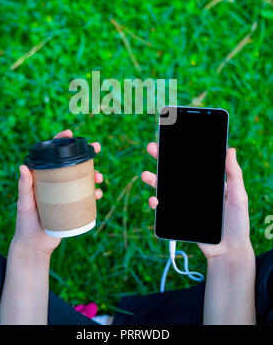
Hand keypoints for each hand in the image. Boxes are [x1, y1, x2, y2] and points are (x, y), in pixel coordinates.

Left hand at [11, 130, 102, 256]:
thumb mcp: (24, 203)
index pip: (52, 154)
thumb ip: (24, 186)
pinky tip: (97, 194)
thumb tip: (22, 166)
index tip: (71, 134)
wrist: (34, 245)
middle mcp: (55, 182)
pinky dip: (94, 193)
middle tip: (97, 149)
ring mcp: (65, 193)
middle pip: (73, 164)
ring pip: (82, 178)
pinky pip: (86, 196)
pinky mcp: (73, 206)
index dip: (62, 141)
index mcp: (43, 176)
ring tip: (98, 178)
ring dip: (94, 174)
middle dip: (87, 155)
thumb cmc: (25, 222)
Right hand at [141, 143, 252, 260]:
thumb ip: (234, 175)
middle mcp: (191, 188)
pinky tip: (155, 200)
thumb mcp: (239, 196)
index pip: (189, 161)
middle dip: (160, 157)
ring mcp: (182, 202)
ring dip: (152, 179)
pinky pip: (162, 207)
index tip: (170, 137)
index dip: (179, 149)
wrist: (228, 249)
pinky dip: (155, 202)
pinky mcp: (176, 216)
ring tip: (147, 175)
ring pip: (163, 186)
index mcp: (205, 180)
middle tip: (152, 148)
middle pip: (173, 170)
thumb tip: (231, 150)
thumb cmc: (238, 222)